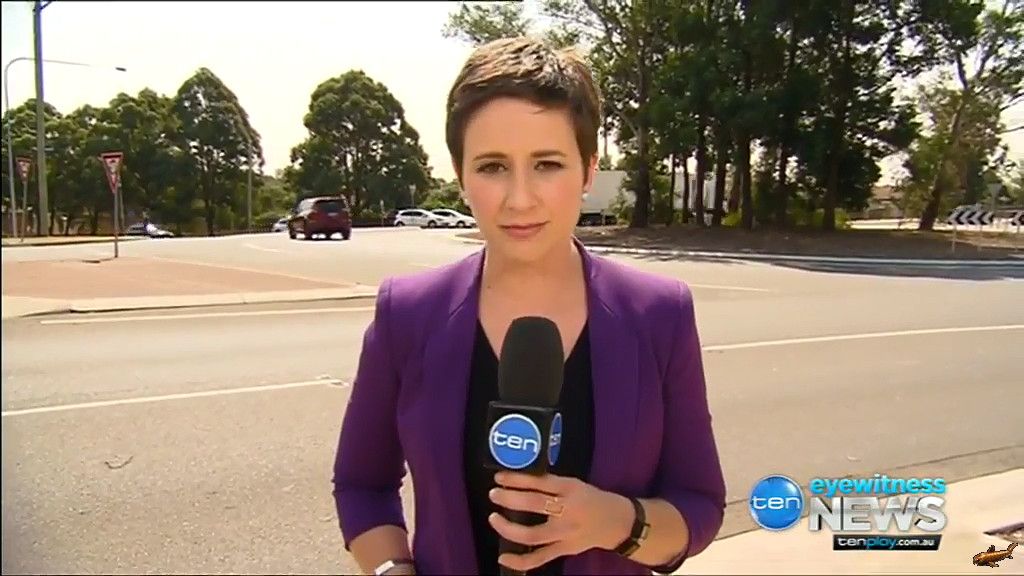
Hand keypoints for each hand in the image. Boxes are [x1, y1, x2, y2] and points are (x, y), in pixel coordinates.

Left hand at [487, 471, 633, 571]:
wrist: (617, 523)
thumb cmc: (591, 499)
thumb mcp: (573, 484)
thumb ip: (549, 484)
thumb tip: (517, 480)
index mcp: (570, 489)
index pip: (540, 482)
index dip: (517, 479)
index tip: (498, 477)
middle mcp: (567, 510)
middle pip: (535, 504)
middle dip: (510, 499)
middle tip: (493, 494)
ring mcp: (565, 533)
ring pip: (534, 534)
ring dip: (509, 528)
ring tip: (494, 519)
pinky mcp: (564, 550)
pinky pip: (540, 558)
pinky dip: (520, 560)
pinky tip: (503, 557)